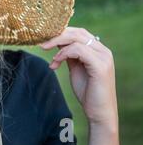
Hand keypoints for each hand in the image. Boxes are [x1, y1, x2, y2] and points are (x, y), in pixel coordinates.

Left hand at [39, 27, 118, 144]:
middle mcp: (103, 50)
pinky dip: (64, 54)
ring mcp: (103, 57)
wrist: (98, 112)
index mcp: (98, 50)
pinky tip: (56, 63)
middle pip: (77, 32)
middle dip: (57, 36)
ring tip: (50, 56)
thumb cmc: (87, 91)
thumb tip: (57, 42)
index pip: (79, 32)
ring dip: (58, 44)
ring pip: (77, 38)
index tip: (45, 40)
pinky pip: (78, 50)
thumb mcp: (76, 68)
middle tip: (42, 44)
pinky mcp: (101, 66)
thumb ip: (70, 54)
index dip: (61, 33)